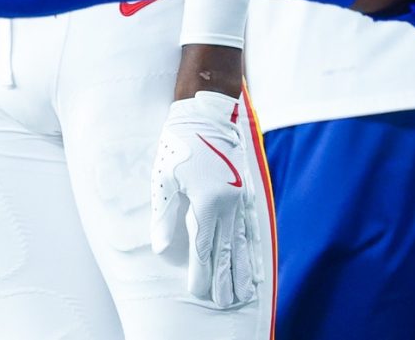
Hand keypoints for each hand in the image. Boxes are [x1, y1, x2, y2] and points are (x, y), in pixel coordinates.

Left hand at [152, 91, 255, 307]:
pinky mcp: (246, 190)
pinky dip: (252, 245)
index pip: (204, 248)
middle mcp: (229, 204)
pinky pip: (250, 225)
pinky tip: (252, 257)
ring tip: (245, 290)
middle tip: (226, 302)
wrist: (208, 112)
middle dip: (225, 279)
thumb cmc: (181, 144)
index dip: (202, 273)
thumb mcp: (165, 179)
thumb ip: (165, 216)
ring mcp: (241, 197)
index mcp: (208, 203)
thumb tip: (162, 249)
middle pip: (227, 250)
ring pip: (243, 240)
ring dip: (243, 267)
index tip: (199, 292)